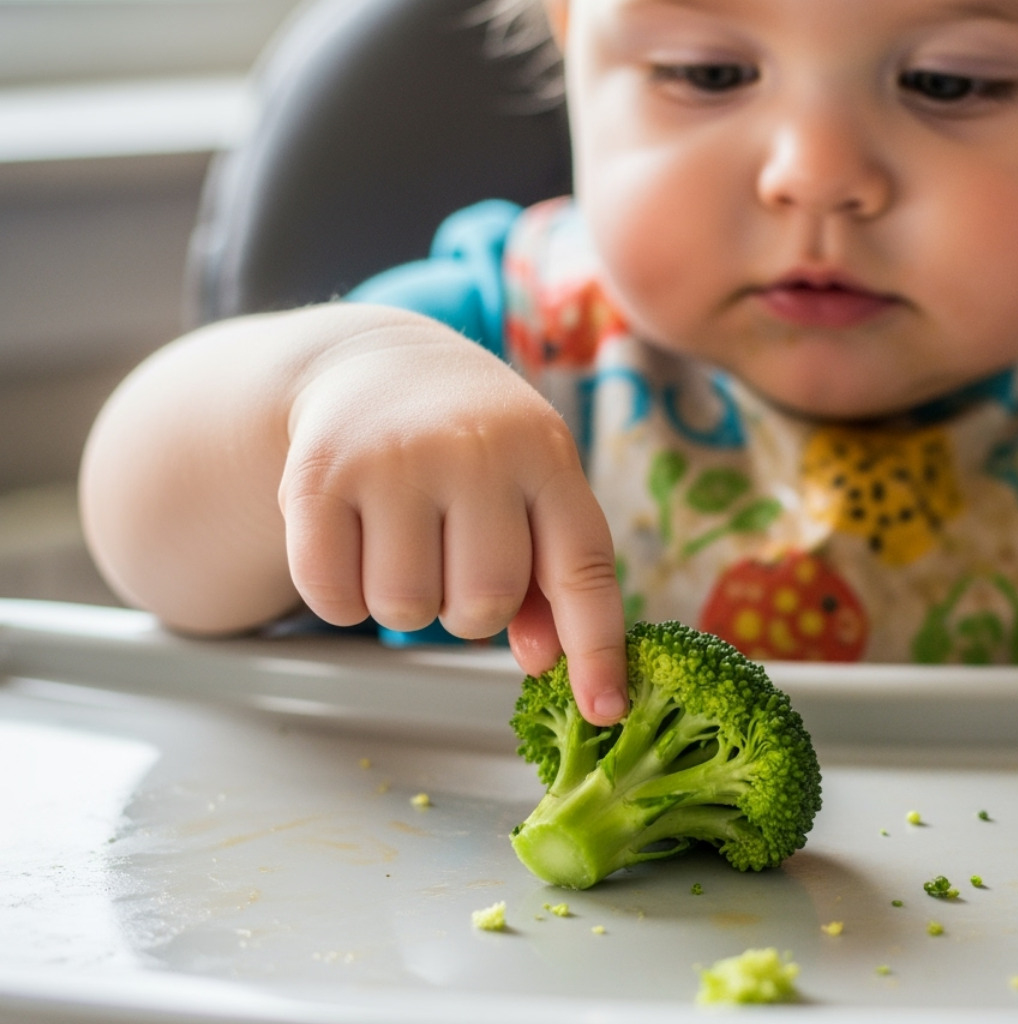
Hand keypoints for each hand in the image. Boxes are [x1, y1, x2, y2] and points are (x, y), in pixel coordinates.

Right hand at [278, 322, 628, 724]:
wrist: (378, 364)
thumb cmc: (474, 448)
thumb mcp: (531, 488)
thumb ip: (549, 577)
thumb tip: (545, 659)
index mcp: (545, 455)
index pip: (582, 567)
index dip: (596, 647)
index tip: (604, 709)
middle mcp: (475, 450)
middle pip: (483, 604)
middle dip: (468, 610)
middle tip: (453, 559)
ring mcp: (394, 458)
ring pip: (405, 610)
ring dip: (404, 605)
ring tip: (402, 544)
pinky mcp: (318, 476)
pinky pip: (332, 596)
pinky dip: (340, 599)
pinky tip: (352, 548)